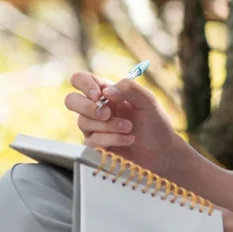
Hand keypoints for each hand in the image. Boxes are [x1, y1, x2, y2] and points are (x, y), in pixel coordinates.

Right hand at [65, 71, 182, 177]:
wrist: (161, 151)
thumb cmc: (155, 123)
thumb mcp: (148, 100)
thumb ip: (129, 88)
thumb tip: (106, 91)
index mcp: (107, 92)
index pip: (81, 80)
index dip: (84, 85)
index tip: (99, 95)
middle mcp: (97, 107)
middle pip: (71, 100)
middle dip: (87, 107)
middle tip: (107, 114)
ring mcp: (94, 127)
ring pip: (83, 122)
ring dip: (108, 125)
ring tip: (129, 128)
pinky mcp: (95, 145)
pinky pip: (92, 140)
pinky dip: (112, 138)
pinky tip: (128, 139)